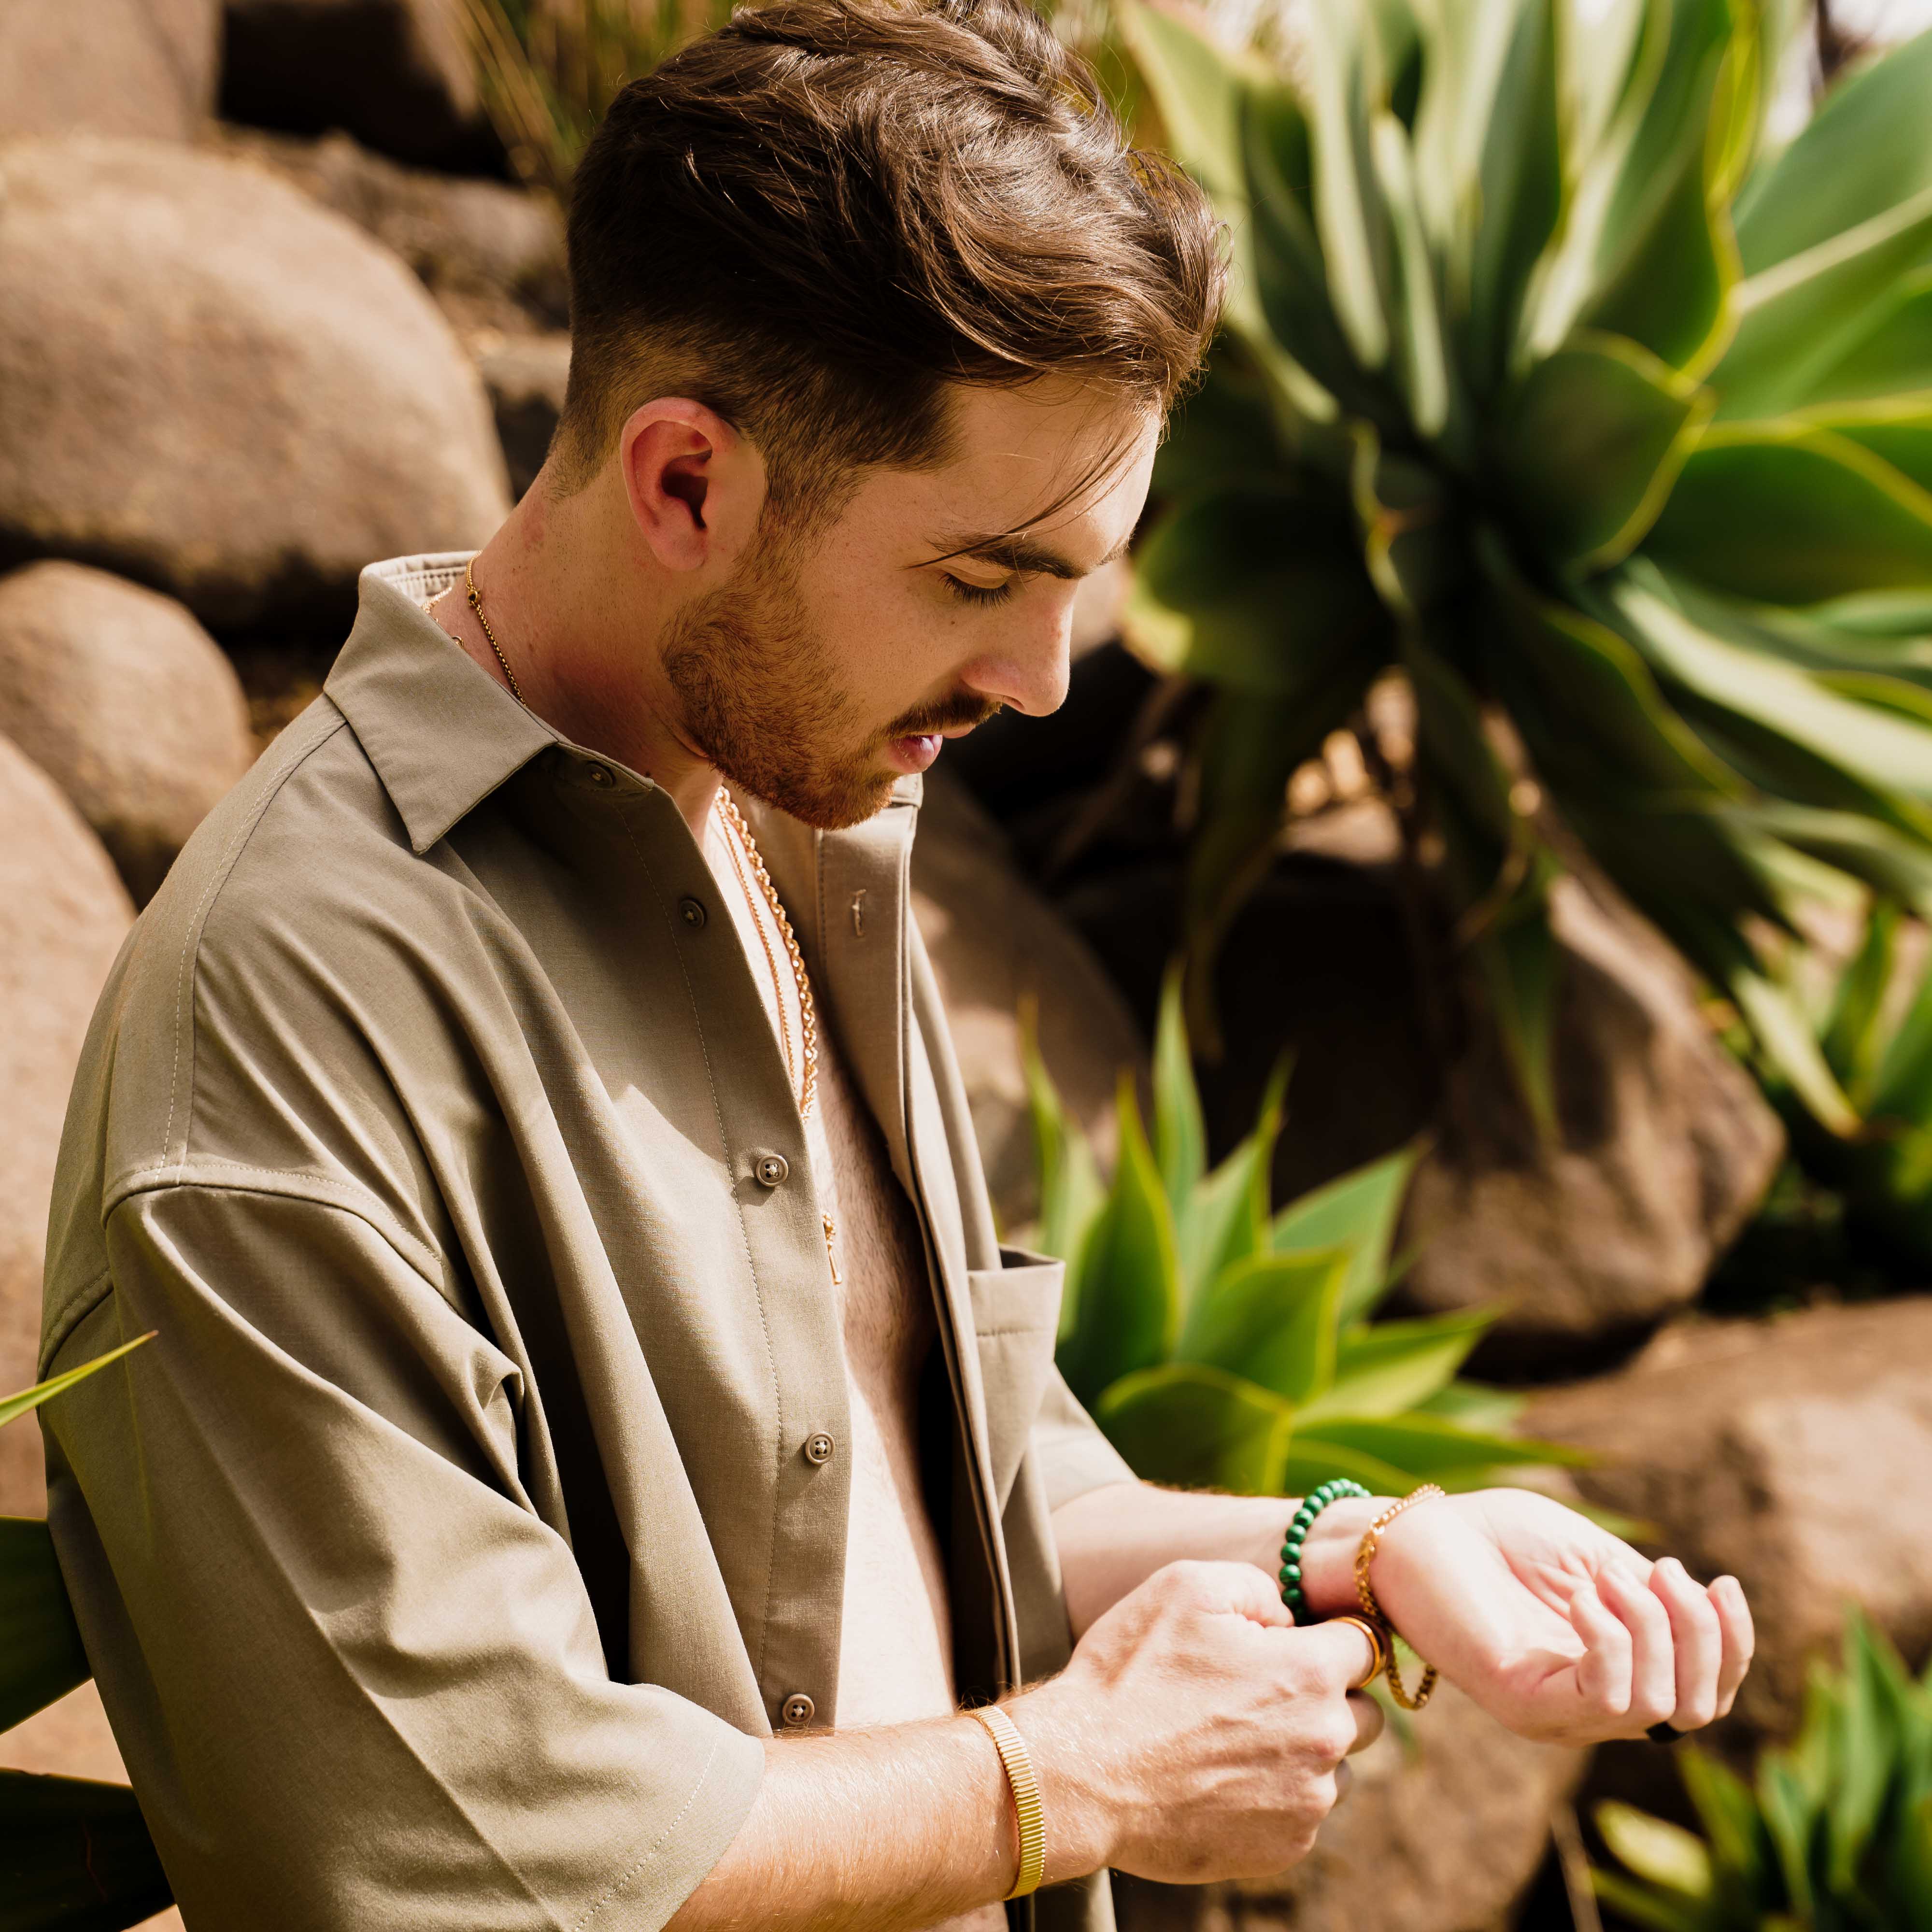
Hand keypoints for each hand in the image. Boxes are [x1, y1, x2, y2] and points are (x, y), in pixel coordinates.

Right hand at [1016, 1559, 1382, 1884]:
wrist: (1081, 1774)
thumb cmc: (1130, 1673)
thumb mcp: (1186, 1586)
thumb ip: (1258, 1587)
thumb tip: (1289, 1616)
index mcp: (1308, 1672)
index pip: (1367, 1644)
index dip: (1334, 1635)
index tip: (1302, 1641)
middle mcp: (1323, 1741)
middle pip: (1365, 1712)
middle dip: (1327, 1697)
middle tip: (1262, 1692)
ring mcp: (1306, 1803)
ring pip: (1335, 1767)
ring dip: (1304, 1750)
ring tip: (1232, 1738)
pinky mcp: (1283, 1849)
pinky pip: (1302, 1813)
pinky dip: (1275, 1794)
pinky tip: (1220, 1777)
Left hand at [1306, 1489, 1752, 1745]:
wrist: (1414, 1534)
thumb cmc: (1495, 1538)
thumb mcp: (1593, 1558)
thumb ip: (1648, 1592)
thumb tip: (1703, 1608)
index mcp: (1614, 1671)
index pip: (1708, 1694)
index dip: (1733, 1643)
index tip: (1719, 1578)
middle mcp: (1591, 1704)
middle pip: (1699, 1707)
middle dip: (1704, 1634)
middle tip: (1663, 1570)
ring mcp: (1558, 1711)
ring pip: (1662, 1705)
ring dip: (1654, 1626)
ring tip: (1607, 1576)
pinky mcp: (1524, 1704)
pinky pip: (1606, 1697)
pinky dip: (1613, 1637)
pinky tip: (1583, 1594)